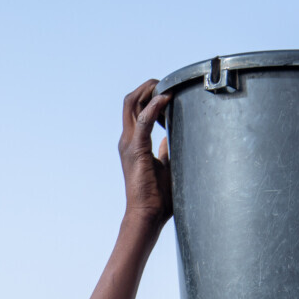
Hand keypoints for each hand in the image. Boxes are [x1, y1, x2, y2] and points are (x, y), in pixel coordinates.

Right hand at [119, 80, 172, 229]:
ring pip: (133, 104)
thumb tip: (171, 138)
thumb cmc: (157, 197)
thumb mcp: (165, 166)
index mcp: (133, 142)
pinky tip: (166, 99)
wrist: (147, 215)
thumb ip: (165, 151)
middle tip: (169, 83)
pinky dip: (154, 107)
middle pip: (132, 100)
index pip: (136, 108)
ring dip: (150, 91)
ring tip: (167, 86)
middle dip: (149, 86)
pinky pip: (143, 121)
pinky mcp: (136, 150)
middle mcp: (127, 139)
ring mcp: (129, 144)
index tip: (168, 92)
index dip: (150, 95)